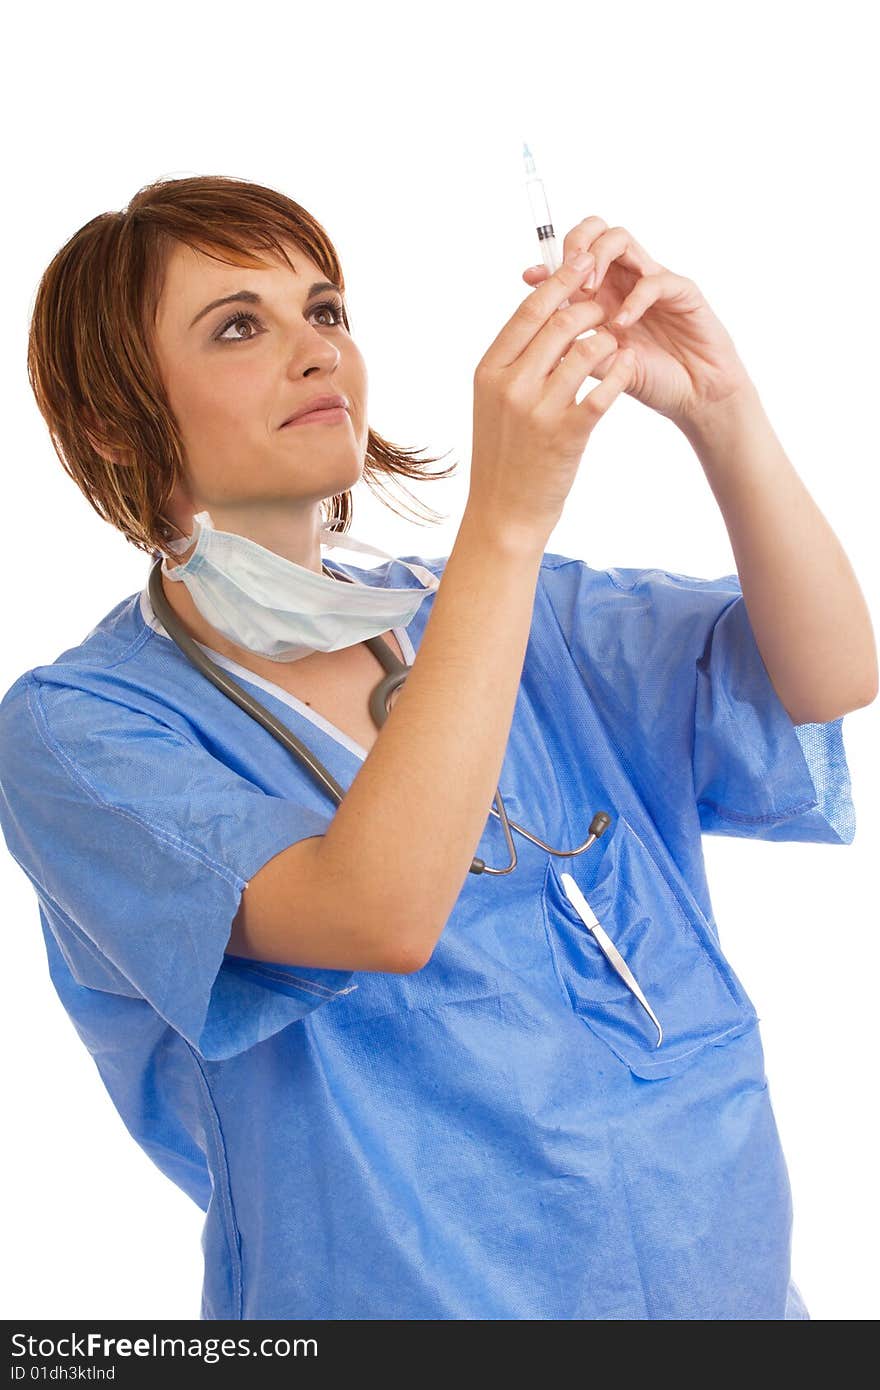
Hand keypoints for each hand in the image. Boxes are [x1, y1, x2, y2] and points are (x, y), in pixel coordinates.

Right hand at [469, 256, 634, 544]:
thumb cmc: (504, 455)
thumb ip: (513, 360)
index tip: (580, 264)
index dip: (558, 283)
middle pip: (559, 324)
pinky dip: (620, 371)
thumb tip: (541, 313)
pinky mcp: (567, 435)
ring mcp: (538, 410)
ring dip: (607, 338)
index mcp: (489, 371)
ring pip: (585, 350)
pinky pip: (603, 390)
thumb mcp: (494, 402)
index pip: (528, 312)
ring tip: (617, 338)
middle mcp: (510, 386)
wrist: (505, 512)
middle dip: (590, 307)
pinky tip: (629, 364)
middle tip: (607, 304)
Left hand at [522, 216, 756, 429]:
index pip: (572, 261)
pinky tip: (621, 324)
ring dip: (598, 258)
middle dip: (575, 245)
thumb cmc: (652, 381)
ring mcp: (653, 282)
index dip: (549, 263)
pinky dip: (632, 299)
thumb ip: (575, 347)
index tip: (529, 278)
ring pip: (621, 240)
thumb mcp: (603, 369)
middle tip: (567, 278)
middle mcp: (625, 281)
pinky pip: (653, 280)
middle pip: (596, 233)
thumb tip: (536, 334)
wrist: (695, 398)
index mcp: (603, 295)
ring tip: (588, 293)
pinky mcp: (682, 292)